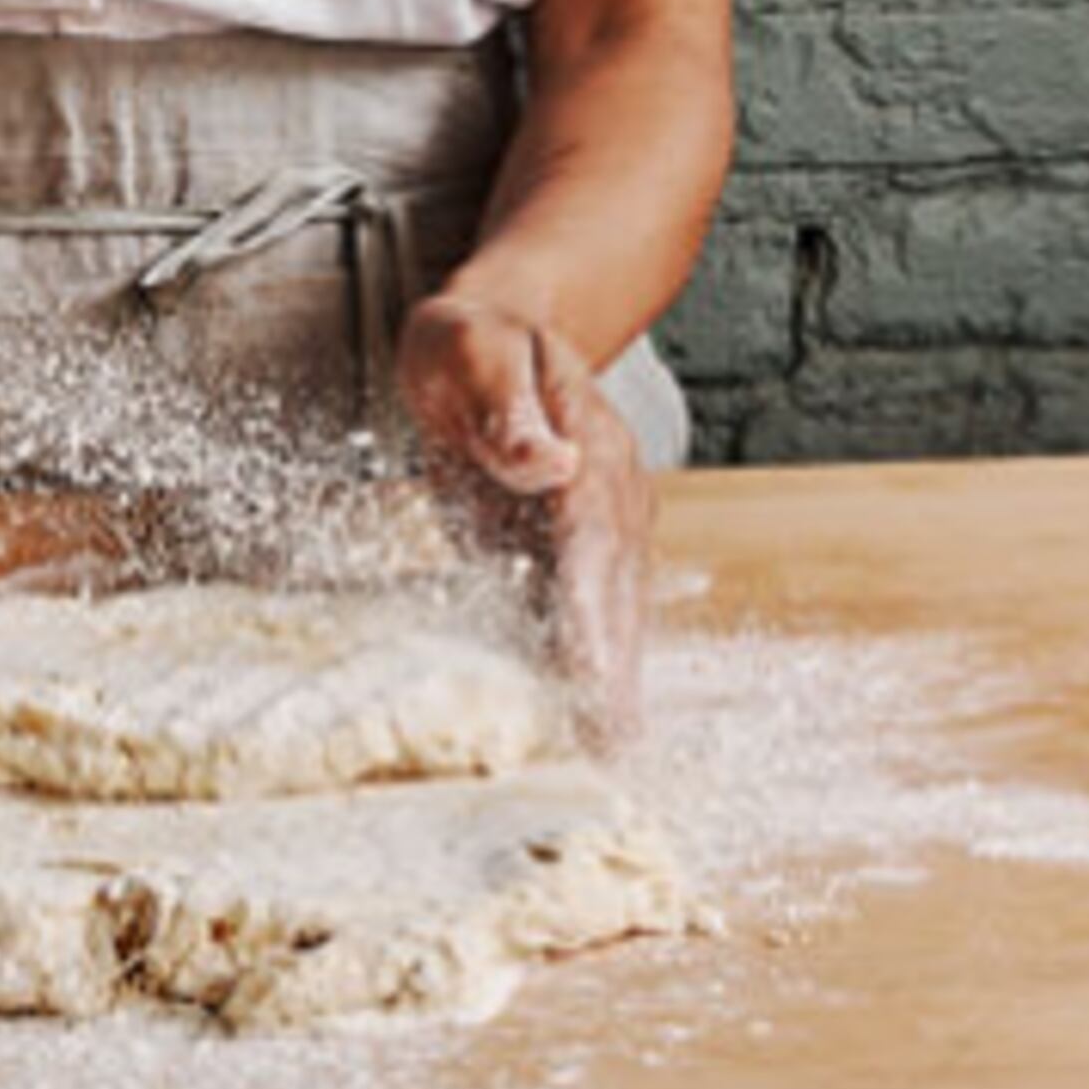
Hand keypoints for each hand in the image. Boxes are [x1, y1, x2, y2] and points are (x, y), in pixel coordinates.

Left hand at [396, 292, 655, 746]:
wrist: (492, 331)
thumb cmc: (475, 339)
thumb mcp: (474, 348)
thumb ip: (505, 403)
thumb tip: (547, 463)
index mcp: (589, 447)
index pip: (591, 540)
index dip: (592, 610)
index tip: (595, 674)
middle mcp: (608, 495)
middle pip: (614, 591)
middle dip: (614, 670)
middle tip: (613, 751)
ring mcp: (597, 527)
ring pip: (608, 612)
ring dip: (609, 682)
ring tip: (608, 757)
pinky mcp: (570, 550)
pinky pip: (579, 612)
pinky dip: (584, 667)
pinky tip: (577, 722)